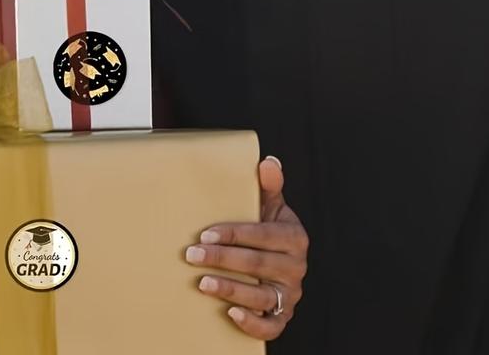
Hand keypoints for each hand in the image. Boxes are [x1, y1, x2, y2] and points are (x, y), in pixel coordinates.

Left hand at [186, 156, 307, 340]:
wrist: (281, 263)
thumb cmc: (269, 231)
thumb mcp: (271, 207)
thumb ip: (269, 186)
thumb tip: (268, 162)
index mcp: (294, 237)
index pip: (262, 235)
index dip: (233, 235)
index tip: (206, 233)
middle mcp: (296, 268)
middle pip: (257, 264)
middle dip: (222, 259)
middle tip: (192, 254)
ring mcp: (290, 294)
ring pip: (260, 296)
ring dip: (229, 289)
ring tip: (202, 283)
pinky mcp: (282, 317)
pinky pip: (270, 327)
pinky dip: (251, 322)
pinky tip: (229, 312)